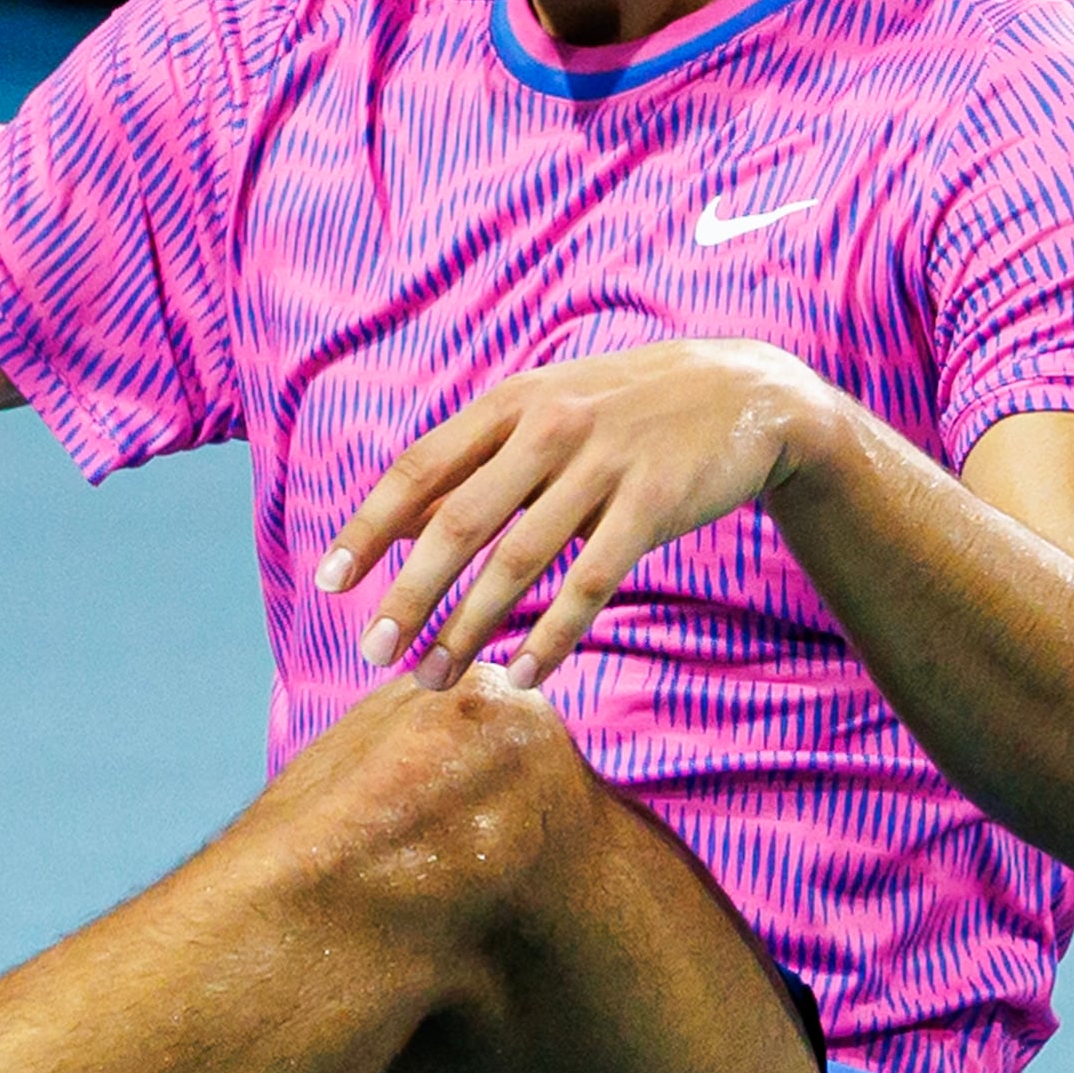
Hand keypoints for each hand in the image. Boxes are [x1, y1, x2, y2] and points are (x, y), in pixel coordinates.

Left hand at [315, 342, 835, 687]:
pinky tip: (521, 674)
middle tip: (373, 653)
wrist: (746, 393)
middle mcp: (548, 427)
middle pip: (457, 523)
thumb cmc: (624, 410)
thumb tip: (390, 525)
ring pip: (518, 562)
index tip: (328, 584)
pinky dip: (552, 635)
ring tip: (432, 679)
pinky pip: (590, 582)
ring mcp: (603, 464)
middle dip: (408, 594)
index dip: (368, 529)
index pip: (418, 470)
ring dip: (469, 628)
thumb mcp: (544, 409)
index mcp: (510, 403)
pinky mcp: (653, 503)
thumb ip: (472, 460)